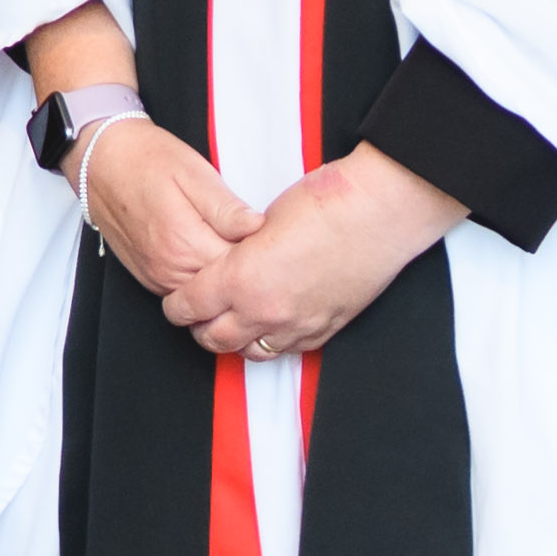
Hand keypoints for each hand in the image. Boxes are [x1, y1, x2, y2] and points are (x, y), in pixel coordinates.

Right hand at [73, 110, 257, 299]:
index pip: (240, 268)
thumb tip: (258, 229)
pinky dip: (203, 279)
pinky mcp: (149, 278)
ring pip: (206, 294)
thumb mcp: (194, 172)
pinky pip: (186, 291)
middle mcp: (170, 268)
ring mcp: (157, 277)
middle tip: (264, 245)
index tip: (274, 239)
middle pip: (225, 287)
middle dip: (246, 271)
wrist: (100, 160)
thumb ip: (227, 208)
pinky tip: (212, 255)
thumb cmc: (147, 159)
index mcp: (185, 242)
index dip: (262, 255)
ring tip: (238, 248)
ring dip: (224, 278)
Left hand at [172, 146, 462, 360]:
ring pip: (250, 352)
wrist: (380, 212)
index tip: (176, 299)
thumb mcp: (261, 221)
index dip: (176, 304)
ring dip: (235, 340)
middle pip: (214, 339)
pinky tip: (270, 325)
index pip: (188, 307)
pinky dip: (271, 341)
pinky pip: (288, 350)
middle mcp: (266, 311)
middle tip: (196, 315)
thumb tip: (225, 262)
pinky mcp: (326, 328)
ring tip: (231, 323)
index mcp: (241, 280)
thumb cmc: (324, 203)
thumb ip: (237, 250)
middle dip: (199, 328)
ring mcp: (298, 325)